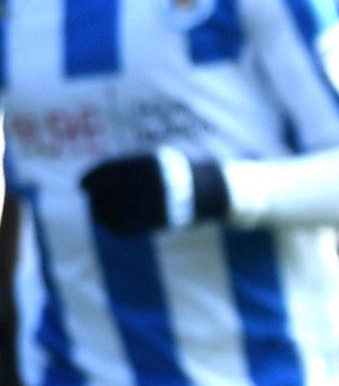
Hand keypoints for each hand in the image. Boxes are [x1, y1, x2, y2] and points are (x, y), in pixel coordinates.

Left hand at [79, 151, 230, 235]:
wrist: (210, 191)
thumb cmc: (176, 172)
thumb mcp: (155, 158)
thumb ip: (129, 165)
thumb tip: (96, 177)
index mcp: (146, 165)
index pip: (108, 172)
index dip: (90, 179)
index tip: (81, 185)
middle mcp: (149, 183)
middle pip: (108, 193)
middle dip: (95, 198)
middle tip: (92, 200)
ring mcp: (154, 203)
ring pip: (116, 211)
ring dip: (101, 214)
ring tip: (98, 213)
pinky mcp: (159, 220)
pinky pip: (129, 227)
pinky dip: (115, 227)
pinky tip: (111, 224)